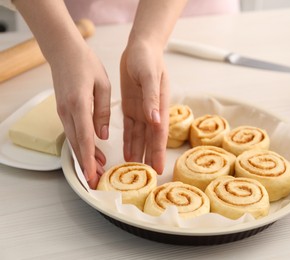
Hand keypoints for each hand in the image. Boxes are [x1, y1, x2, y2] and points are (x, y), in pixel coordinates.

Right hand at [50, 43, 110, 188]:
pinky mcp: (64, 111)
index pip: (85, 137)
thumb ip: (102, 111)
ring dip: (85, 157)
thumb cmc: (86, 64)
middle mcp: (67, 112)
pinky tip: (93, 152)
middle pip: (77, 144)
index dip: (89, 158)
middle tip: (96, 181)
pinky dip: (82, 145)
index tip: (92, 174)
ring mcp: (63, 112)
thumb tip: (103, 135)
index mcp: (79, 104)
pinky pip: (73, 132)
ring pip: (74, 141)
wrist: (64, 52)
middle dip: (87, 164)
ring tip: (98, 170)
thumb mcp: (103, 85)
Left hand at [120, 39, 168, 173]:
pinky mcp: (131, 107)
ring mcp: (142, 110)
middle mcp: (152, 112)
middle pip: (151, 140)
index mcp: (159, 106)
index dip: (158, 152)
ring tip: (134, 170)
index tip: (158, 169)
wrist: (140, 48)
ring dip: (137, 152)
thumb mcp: (150, 76)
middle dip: (149, 157)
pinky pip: (129, 128)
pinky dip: (128, 140)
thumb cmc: (148, 59)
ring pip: (139, 136)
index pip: (159, 134)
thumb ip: (152, 98)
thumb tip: (156, 121)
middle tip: (147, 178)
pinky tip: (126, 152)